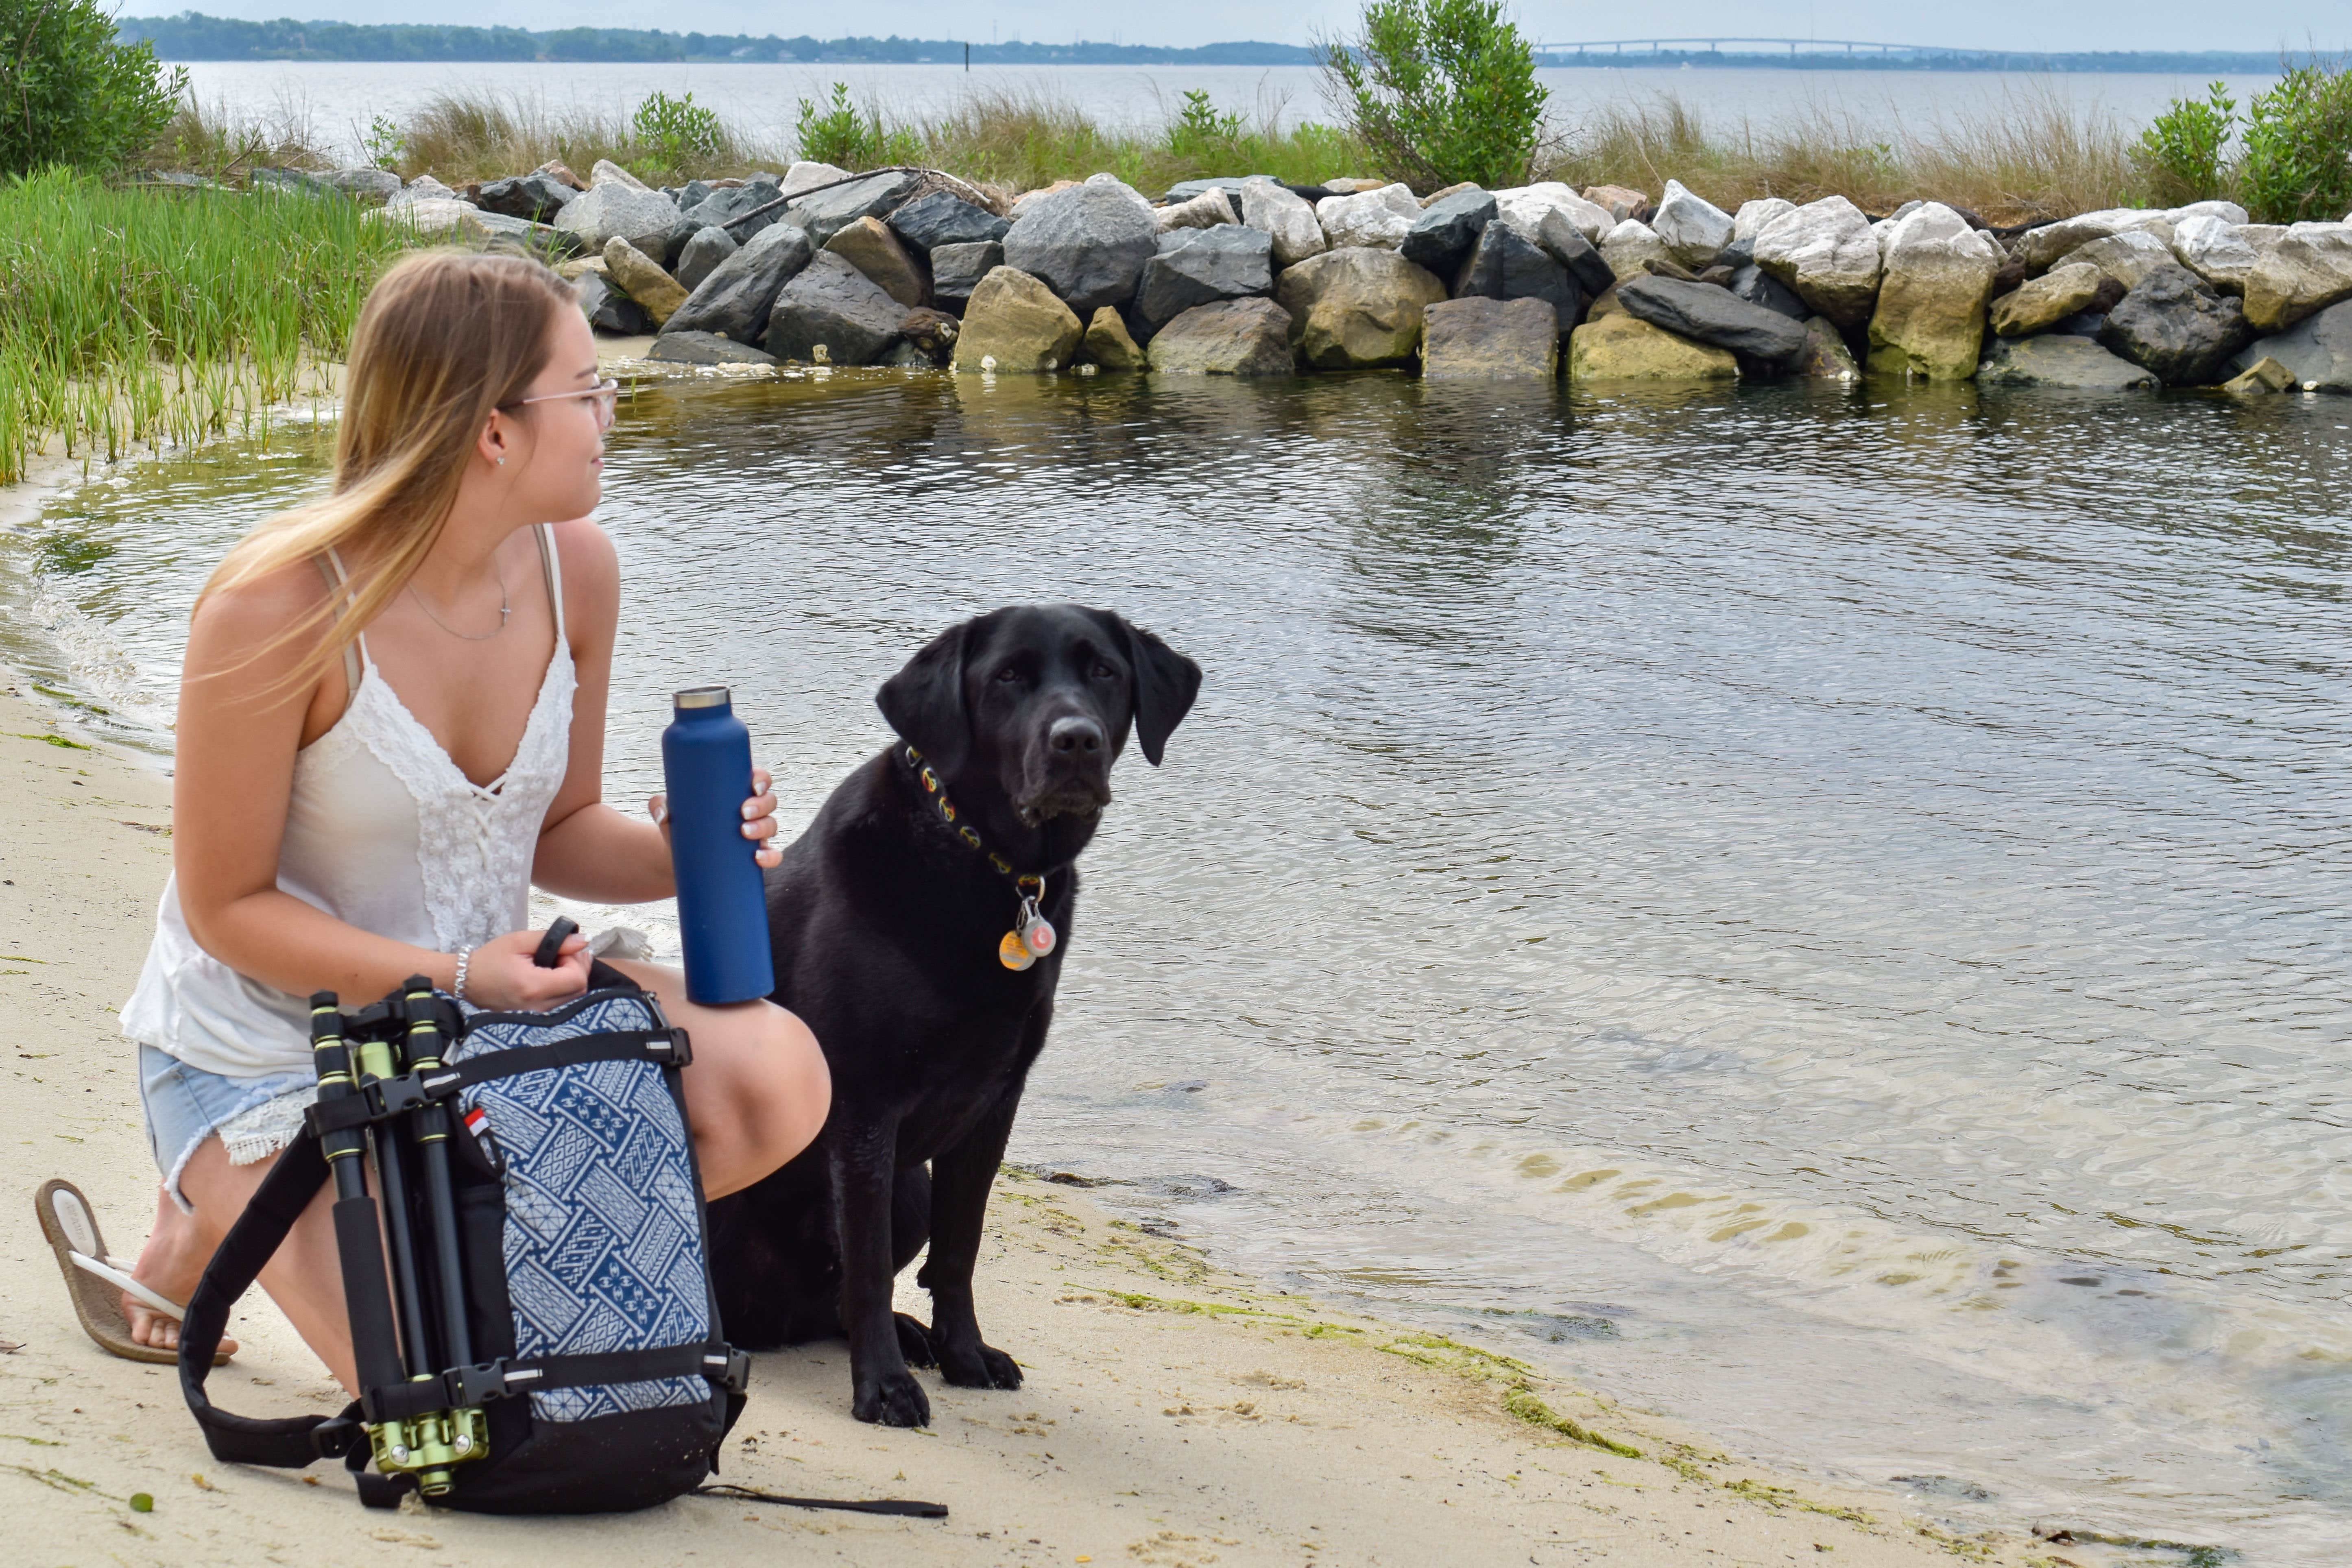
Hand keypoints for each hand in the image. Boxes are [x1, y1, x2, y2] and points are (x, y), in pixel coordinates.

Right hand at [463, 927, 591, 1009]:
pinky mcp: (535, 1018)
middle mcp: (538, 1006)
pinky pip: (561, 1004)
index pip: (577, 979)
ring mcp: (536, 1015)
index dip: (576, 962)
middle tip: (562, 954)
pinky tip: (552, 976)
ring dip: (571, 979)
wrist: (466, 981)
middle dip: (577, 969)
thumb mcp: (519, 941)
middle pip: (579, 990)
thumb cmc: (490, 959)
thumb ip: (554, 940)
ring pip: (573, 998)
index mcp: (533, 987)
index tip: (562, 951)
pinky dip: (564, 989)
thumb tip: (583, 941)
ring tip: (555, 963)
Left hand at [649, 764, 781, 869]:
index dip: (762, 779)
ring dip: (764, 827)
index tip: (753, 785)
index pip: (759, 780)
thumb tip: (662, 813)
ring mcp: (755, 834)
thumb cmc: (679, 827)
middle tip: (743, 813)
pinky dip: (771, 856)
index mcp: (737, 793)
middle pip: (769, 801)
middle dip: (761, 805)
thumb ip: (659, 805)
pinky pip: (772, 855)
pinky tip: (759, 858)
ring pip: (772, 825)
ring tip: (745, 833)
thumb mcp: (669, 813)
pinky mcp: (753, 856)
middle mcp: (751, 811)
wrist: (680, 859)